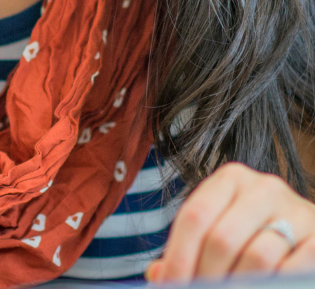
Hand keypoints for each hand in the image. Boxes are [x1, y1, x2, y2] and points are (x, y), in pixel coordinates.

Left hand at [147, 162, 314, 282]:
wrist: (309, 234)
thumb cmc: (254, 234)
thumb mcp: (221, 229)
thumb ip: (189, 249)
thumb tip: (156, 275)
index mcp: (230, 179)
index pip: (194, 217)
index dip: (178, 258)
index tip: (170, 286)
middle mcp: (264, 187)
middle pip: (221, 239)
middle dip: (206, 278)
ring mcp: (297, 211)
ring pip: (256, 258)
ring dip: (237, 286)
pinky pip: (289, 270)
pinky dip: (271, 286)